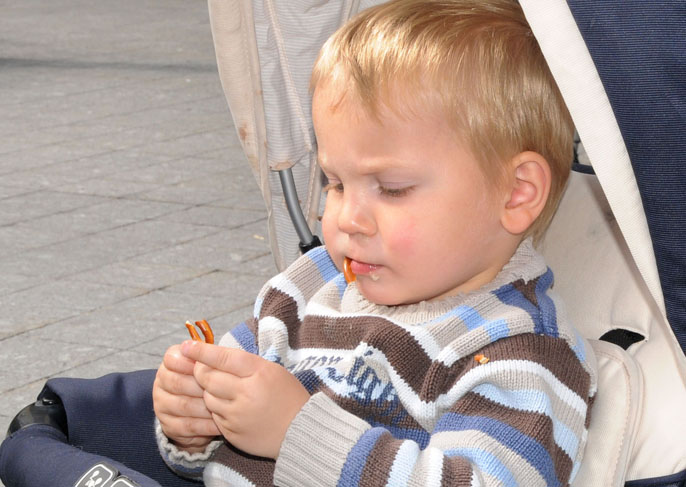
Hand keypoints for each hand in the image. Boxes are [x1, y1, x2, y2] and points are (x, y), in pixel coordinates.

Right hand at [153, 344, 220, 452]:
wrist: (202, 410)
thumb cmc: (209, 380)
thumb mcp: (210, 366)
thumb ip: (209, 358)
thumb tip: (216, 352)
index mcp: (170, 363)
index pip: (172, 358)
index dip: (191, 363)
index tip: (209, 365)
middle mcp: (161, 382)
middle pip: (178, 383)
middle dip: (202, 386)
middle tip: (224, 390)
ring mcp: (161, 405)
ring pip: (184, 405)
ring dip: (206, 407)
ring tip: (226, 407)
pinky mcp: (168, 425)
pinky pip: (187, 425)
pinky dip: (205, 425)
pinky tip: (220, 424)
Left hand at [181, 340, 309, 458]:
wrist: (300, 431)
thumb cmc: (288, 396)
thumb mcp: (273, 370)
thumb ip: (245, 363)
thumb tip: (214, 355)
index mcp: (259, 373)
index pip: (223, 357)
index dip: (202, 351)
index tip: (187, 345)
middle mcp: (246, 393)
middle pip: (208, 378)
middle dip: (201, 371)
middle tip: (202, 368)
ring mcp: (237, 415)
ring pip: (208, 397)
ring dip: (210, 391)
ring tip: (224, 389)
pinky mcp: (232, 433)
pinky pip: (214, 416)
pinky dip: (217, 410)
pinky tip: (231, 407)